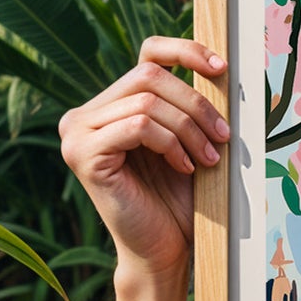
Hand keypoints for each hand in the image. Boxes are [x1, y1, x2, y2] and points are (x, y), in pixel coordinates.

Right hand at [59, 36, 229, 280]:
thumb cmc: (180, 198)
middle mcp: (85, 114)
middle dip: (195, 104)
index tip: (222, 69)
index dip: (187, 51)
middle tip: (223, 136)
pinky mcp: (81, 154)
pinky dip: (170, 143)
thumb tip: (221, 65)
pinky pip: (138, 127)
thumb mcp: (188, 141)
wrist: (165, 249)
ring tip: (208, 158)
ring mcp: (76, 133)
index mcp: (110, 105)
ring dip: (188, 128)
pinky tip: (183, 166)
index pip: (148, 54)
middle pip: (149, 74)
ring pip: (146, 102)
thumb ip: (189, 104)